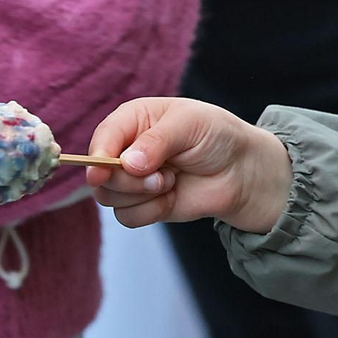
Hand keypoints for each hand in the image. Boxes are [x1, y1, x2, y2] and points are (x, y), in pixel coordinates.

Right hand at [85, 97, 292, 231]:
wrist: (240, 171)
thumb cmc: (216, 136)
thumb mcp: (189, 124)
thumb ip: (157, 140)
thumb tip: (128, 163)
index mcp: (131, 120)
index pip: (102, 138)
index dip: (98, 156)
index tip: (103, 171)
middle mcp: (125, 149)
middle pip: (100, 174)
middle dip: (128, 181)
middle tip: (162, 177)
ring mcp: (132, 179)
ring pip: (108, 197)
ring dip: (140, 196)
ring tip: (170, 182)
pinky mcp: (142, 204)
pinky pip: (126, 217)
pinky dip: (149, 212)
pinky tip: (170, 198)